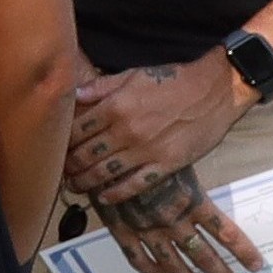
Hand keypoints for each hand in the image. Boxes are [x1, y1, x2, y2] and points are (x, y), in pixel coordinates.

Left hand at [68, 59, 253, 206]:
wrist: (216, 89)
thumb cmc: (173, 80)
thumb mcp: (133, 75)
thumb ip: (100, 87)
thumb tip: (73, 95)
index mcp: (115, 107)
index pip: (77, 131)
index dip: (62, 142)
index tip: (56, 149)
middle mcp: (126, 131)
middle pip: (86, 155)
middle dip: (69, 167)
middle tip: (61, 173)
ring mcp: (146, 150)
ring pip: (105, 172)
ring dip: (85, 182)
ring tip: (74, 187)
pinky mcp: (167, 164)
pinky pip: (136, 184)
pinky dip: (116, 194)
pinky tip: (104, 198)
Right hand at [96, 164, 265, 272]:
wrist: (102, 148)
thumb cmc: (145, 145)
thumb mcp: (179, 157)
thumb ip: (194, 178)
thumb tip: (212, 190)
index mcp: (191, 200)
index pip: (225, 232)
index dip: (242, 250)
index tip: (255, 264)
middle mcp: (171, 219)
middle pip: (202, 254)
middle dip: (220, 272)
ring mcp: (145, 228)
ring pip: (172, 263)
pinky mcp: (121, 230)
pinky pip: (138, 259)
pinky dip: (152, 271)